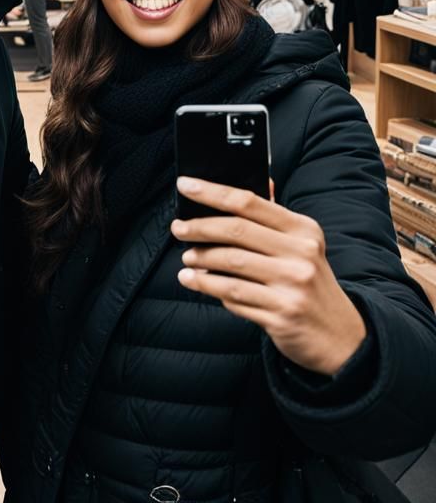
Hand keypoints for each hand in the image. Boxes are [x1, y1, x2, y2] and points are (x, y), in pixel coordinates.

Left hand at [171, 177, 365, 375]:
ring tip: (187, 258)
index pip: (249, 201)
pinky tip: (196, 281)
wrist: (342, 338)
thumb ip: (272, 217)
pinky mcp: (282, 315)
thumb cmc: (309, 282)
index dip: (212, 191)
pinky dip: (210, 287)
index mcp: (303, 230)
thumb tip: (244, 183)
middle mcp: (301, 255)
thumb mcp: (302, 246)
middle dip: (199, 227)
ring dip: (201, 260)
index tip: (184, 185)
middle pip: (236, 231)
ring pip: (230, 264)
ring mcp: (293, 286)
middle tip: (178, 228)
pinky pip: (234, 297)